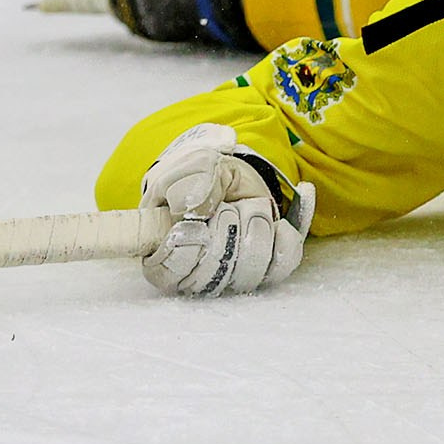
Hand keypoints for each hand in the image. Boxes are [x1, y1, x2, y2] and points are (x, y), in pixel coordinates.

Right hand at [137, 123, 311, 295]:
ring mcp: (228, 276)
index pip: (166, 271)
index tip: (198, 221)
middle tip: (226, 206)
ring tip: (247, 208)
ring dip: (253, 230)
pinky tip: (278, 224)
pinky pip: (278, 269)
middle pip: (210, 274)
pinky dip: (283, 241)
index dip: (185, 247)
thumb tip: (192, 209)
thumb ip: (187, 183)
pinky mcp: (261, 272)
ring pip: (245, 274)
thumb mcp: (191, 167)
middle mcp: (191, 273)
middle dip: (226, 230)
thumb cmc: (201, 175)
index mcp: (160, 251)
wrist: (232, 176)